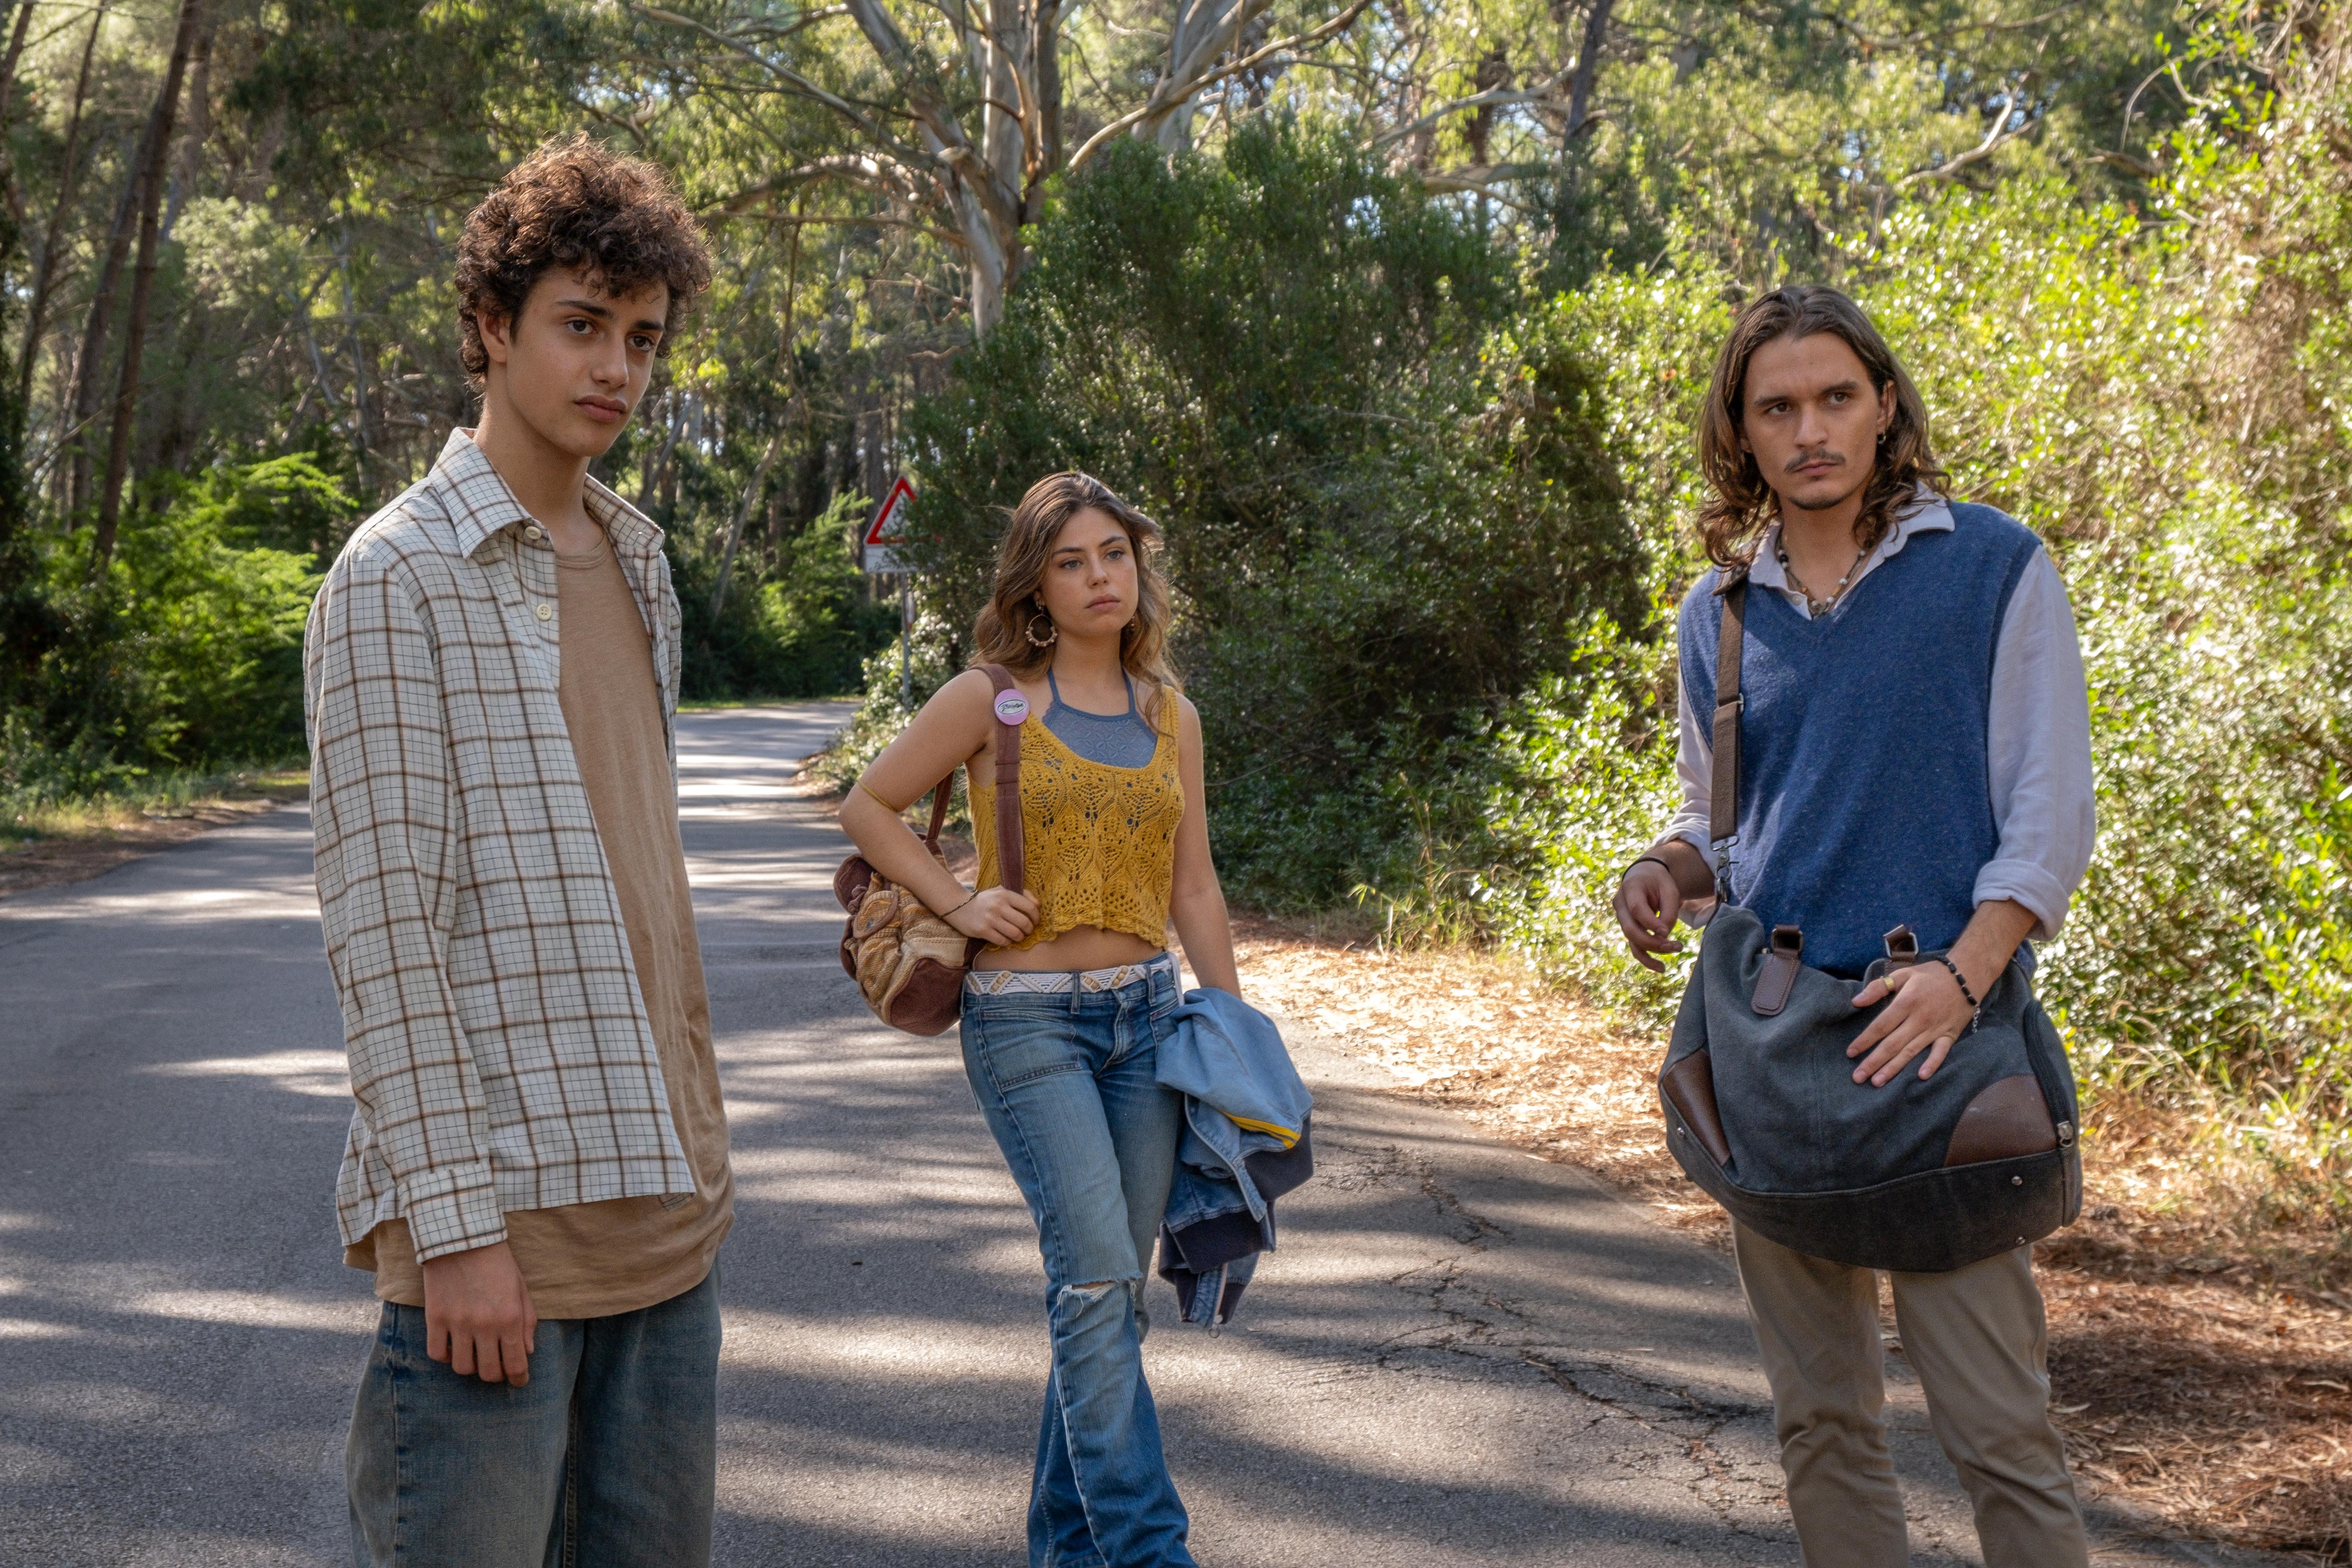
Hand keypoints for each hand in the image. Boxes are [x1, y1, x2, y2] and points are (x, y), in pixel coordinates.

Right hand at [420, 1240, 537, 1385]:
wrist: (463, 1237)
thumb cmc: (497, 1262)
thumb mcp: (521, 1288)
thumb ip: (527, 1321)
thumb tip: (527, 1351)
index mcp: (510, 1318)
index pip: (516, 1364)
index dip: (519, 1378)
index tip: (519, 1381)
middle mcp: (485, 1325)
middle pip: (489, 1373)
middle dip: (496, 1375)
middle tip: (496, 1366)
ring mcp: (458, 1323)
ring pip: (462, 1368)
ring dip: (471, 1365)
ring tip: (474, 1353)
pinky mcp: (435, 1318)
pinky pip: (437, 1354)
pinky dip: (445, 1355)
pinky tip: (453, 1345)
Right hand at [945, 886, 1038, 946]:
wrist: (959, 906)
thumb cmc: (986, 900)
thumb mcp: (1002, 891)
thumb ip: (1022, 894)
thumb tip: (1038, 904)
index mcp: (1005, 894)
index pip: (1030, 907)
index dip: (1036, 917)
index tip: (1035, 921)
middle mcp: (998, 905)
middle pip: (1024, 923)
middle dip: (1029, 930)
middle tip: (1027, 931)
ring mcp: (990, 919)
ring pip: (1015, 934)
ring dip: (1020, 937)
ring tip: (1018, 936)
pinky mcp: (983, 930)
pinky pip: (1003, 941)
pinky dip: (1008, 942)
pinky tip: (1006, 939)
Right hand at [1613, 861, 1684, 972]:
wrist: (1645, 875)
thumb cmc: (1659, 881)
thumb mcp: (1670, 889)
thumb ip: (1669, 911)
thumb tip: (1664, 936)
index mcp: (1630, 887)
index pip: (1636, 909)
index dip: (1650, 923)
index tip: (1667, 933)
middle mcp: (1620, 904)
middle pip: (1630, 929)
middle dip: (1652, 942)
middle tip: (1676, 947)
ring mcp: (1621, 917)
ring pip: (1631, 940)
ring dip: (1651, 953)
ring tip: (1668, 964)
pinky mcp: (1628, 928)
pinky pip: (1634, 945)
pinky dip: (1646, 958)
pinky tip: (1660, 967)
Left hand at [1848, 962, 1977, 1085]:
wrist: (1967, 975)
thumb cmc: (1931, 975)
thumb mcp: (1903, 974)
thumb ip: (1878, 987)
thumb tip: (1856, 1001)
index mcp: (1906, 1002)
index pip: (1880, 1026)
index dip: (1865, 1040)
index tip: (1850, 1053)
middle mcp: (1919, 1019)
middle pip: (1892, 1044)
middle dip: (1873, 1062)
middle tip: (1857, 1078)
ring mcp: (1935, 1028)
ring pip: (1911, 1052)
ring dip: (1893, 1068)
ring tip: (1877, 1082)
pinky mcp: (1950, 1035)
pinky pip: (1940, 1052)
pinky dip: (1932, 1064)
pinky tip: (1921, 1077)